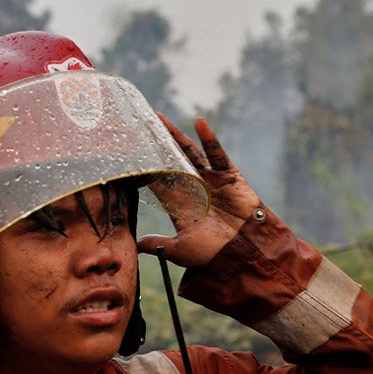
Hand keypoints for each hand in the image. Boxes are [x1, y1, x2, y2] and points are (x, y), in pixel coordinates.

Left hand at [137, 116, 261, 266]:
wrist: (242, 253)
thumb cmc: (211, 254)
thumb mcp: (179, 250)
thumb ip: (157, 244)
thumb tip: (135, 244)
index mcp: (180, 205)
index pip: (158, 181)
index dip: (145, 166)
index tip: (130, 152)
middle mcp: (193, 189)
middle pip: (171, 161)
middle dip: (157, 145)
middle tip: (140, 125)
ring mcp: (210, 180)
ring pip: (190, 152)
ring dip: (176, 136)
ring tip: (159, 119)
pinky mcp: (229, 176)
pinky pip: (218, 154)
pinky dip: (209, 138)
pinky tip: (199, 123)